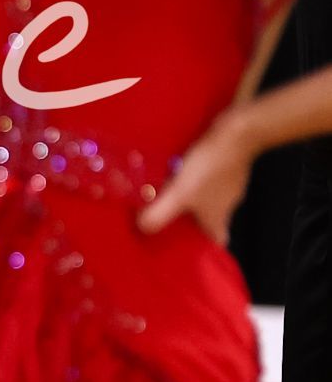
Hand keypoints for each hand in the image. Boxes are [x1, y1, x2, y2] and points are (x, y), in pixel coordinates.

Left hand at [136, 114, 255, 244]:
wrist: (238, 134)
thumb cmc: (210, 168)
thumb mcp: (180, 194)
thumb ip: (160, 212)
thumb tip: (143, 228)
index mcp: (218, 218)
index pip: (217, 242)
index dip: (204, 247)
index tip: (186, 247)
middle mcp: (228, 205)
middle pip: (210, 220)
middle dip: (190, 221)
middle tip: (169, 218)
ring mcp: (230, 185)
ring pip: (210, 198)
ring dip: (192, 198)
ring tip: (169, 193)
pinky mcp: (229, 165)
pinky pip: (211, 177)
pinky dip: (198, 177)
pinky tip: (180, 169)